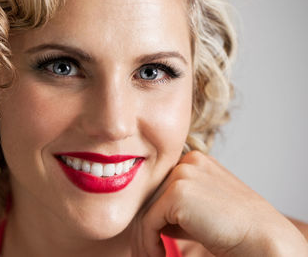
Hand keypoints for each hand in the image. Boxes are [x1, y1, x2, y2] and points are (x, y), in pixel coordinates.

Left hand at [132, 151, 307, 256]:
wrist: (261, 238)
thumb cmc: (235, 228)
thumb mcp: (201, 209)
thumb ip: (176, 207)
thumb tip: (148, 220)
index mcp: (195, 160)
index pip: (159, 185)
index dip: (153, 213)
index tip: (151, 236)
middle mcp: (187, 161)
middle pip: (150, 196)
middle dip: (146, 226)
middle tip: (147, 249)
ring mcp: (182, 174)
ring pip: (146, 209)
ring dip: (144, 238)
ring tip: (151, 255)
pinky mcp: (177, 193)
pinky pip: (148, 222)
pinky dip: (149, 243)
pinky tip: (159, 255)